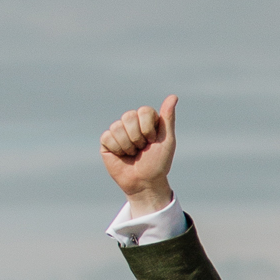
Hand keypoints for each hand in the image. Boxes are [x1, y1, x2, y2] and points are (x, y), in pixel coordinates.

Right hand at [100, 96, 177, 211]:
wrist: (145, 182)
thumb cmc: (158, 163)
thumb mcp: (167, 140)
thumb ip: (168, 118)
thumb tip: (173, 96)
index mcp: (146, 119)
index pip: (143, 111)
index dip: (148, 129)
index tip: (153, 141)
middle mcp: (131, 122)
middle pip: (128, 116)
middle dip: (137, 137)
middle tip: (142, 148)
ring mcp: (118, 131)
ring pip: (117, 127)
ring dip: (128, 145)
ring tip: (132, 153)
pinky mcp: (106, 141)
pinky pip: (107, 137)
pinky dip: (117, 149)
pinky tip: (121, 155)